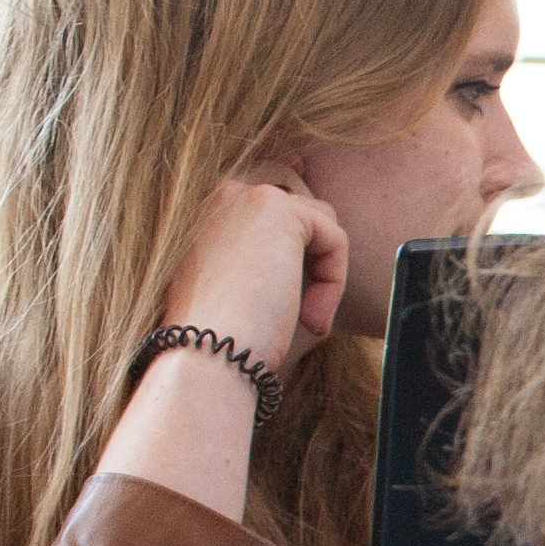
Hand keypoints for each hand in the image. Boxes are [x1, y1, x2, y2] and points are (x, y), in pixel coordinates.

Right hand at [154, 171, 349, 372]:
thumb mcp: (241, 286)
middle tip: (307, 309)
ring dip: (326, 276)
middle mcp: (224, 194)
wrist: (209, 351)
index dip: (302, 222)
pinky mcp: (276, 209)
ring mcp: (247, 195)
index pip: (274, 197)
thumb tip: (315, 239)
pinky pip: (335, 240)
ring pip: (323, 224)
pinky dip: (333, 284)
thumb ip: (267, 256)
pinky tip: (311, 319)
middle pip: (304, 205)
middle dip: (317, 254)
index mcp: (210, 211)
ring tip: (305, 318)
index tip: (307, 251)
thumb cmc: (223, 336)